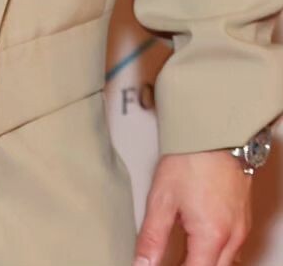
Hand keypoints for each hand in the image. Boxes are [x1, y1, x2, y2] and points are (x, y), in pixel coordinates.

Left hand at [134, 151, 252, 265]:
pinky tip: (198, 240)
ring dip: (204, 261)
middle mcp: (233, 237)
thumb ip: (151, 237)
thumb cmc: (190, 159)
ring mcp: (241, 228)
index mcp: (212, 236)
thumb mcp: (161, 199)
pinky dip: (215, 251)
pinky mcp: (243, 218)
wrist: (213, 132)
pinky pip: (232, 248)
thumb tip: (142, 263)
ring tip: (181, 250)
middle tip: (169, 259)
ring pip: (226, 263)